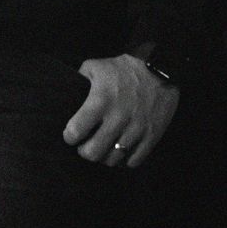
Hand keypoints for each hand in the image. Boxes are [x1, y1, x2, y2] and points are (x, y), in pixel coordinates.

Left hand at [63, 54, 178, 168]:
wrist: (159, 68)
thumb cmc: (123, 68)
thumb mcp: (95, 67)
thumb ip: (79, 81)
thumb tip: (67, 93)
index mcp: (100, 101)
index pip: (76, 131)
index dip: (69, 136)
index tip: (71, 135)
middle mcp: (117, 118)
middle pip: (93, 152)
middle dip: (84, 152)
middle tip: (85, 145)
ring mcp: (136, 129)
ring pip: (113, 159)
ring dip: (104, 156)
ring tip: (103, 148)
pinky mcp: (152, 136)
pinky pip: (134, 161)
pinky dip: (125, 160)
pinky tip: (121, 151)